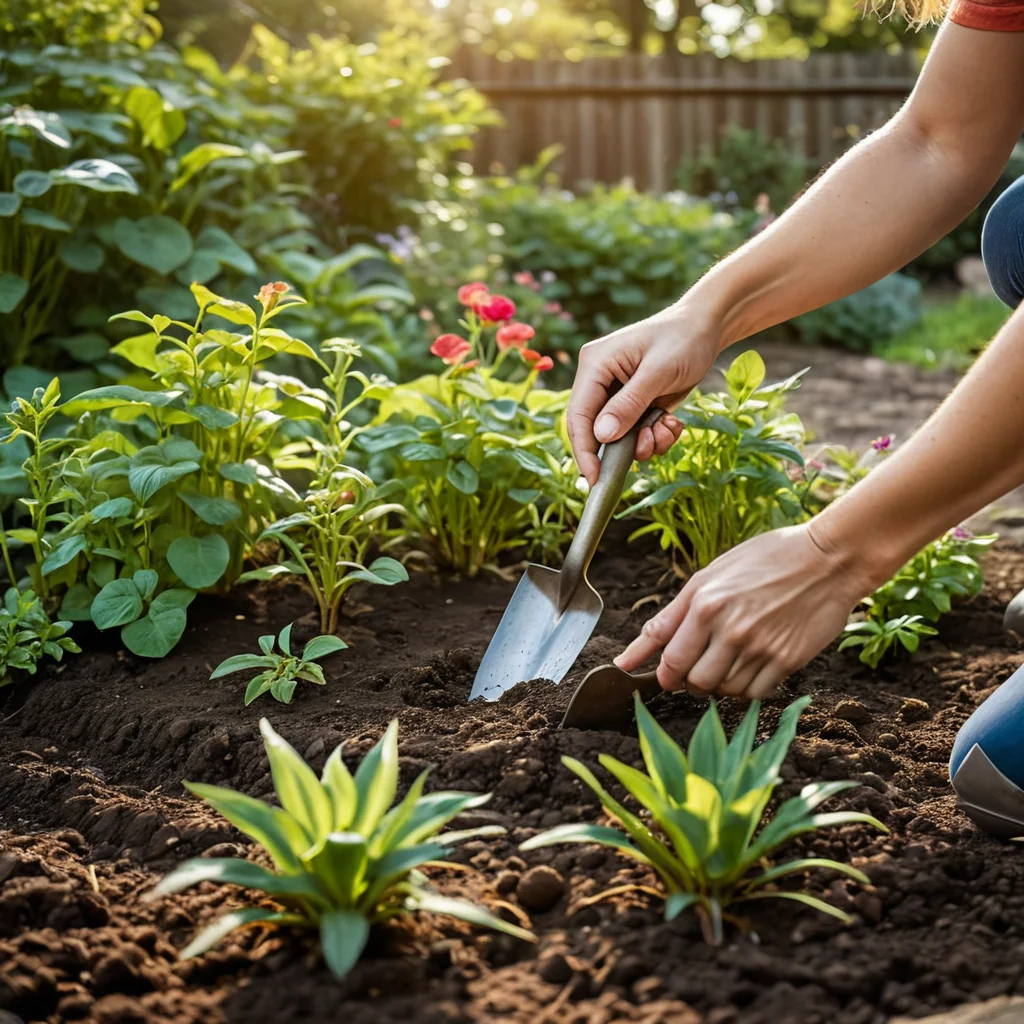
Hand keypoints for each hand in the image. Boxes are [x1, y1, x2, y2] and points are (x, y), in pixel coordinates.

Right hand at [566, 306, 720, 485]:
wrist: (707, 328)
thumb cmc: (682, 339)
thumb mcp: (657, 372)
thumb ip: (628, 404)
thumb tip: (602, 436)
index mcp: (594, 365)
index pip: (578, 415)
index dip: (584, 450)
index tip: (594, 478)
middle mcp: (598, 380)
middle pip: (593, 430)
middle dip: (620, 448)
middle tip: (645, 455)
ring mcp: (615, 393)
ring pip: (617, 436)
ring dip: (644, 442)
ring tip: (667, 429)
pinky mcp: (632, 403)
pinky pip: (634, 432)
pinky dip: (653, 436)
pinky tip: (671, 423)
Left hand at [615, 522, 873, 698]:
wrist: (828, 559)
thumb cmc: (764, 560)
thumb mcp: (708, 577)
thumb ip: (668, 618)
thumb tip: (626, 659)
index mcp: (706, 604)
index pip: (671, 661)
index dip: (665, 675)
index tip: (667, 676)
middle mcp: (731, 629)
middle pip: (696, 682)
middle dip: (691, 681)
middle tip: (701, 664)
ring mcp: (761, 647)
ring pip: (725, 691)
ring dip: (721, 684)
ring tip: (730, 659)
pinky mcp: (788, 661)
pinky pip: (755, 694)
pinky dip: (748, 689)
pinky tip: (752, 666)